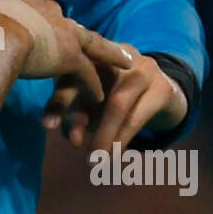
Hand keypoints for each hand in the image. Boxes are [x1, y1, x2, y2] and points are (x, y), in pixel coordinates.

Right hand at [0, 0, 132, 105]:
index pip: (39, 10)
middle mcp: (48, 9)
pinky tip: (99, 98)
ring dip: (107, 55)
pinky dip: (93, 86)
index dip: (43, 21)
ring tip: (123, 62)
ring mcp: (63, 31)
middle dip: (76, 35)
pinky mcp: (70, 55)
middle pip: (68, 24)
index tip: (45, 27)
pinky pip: (86, 72)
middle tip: (85, 42)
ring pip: (91, 44)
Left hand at [42, 43, 187, 153]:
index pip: (70, 75)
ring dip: (104, 135)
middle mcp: (117, 57)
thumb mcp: (92, 104)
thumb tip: (72, 139)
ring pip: (117, 103)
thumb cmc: (117, 98)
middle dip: (79, 118)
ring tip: (96, 159)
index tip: (47, 126)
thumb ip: (75, 115)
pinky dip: (123, 138)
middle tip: (73, 144)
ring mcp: (142, 69)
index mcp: (94, 55)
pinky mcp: (162, 87)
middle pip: (92, 86)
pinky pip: (138, 116)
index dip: (58, 101)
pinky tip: (116, 154)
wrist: (165, 92)